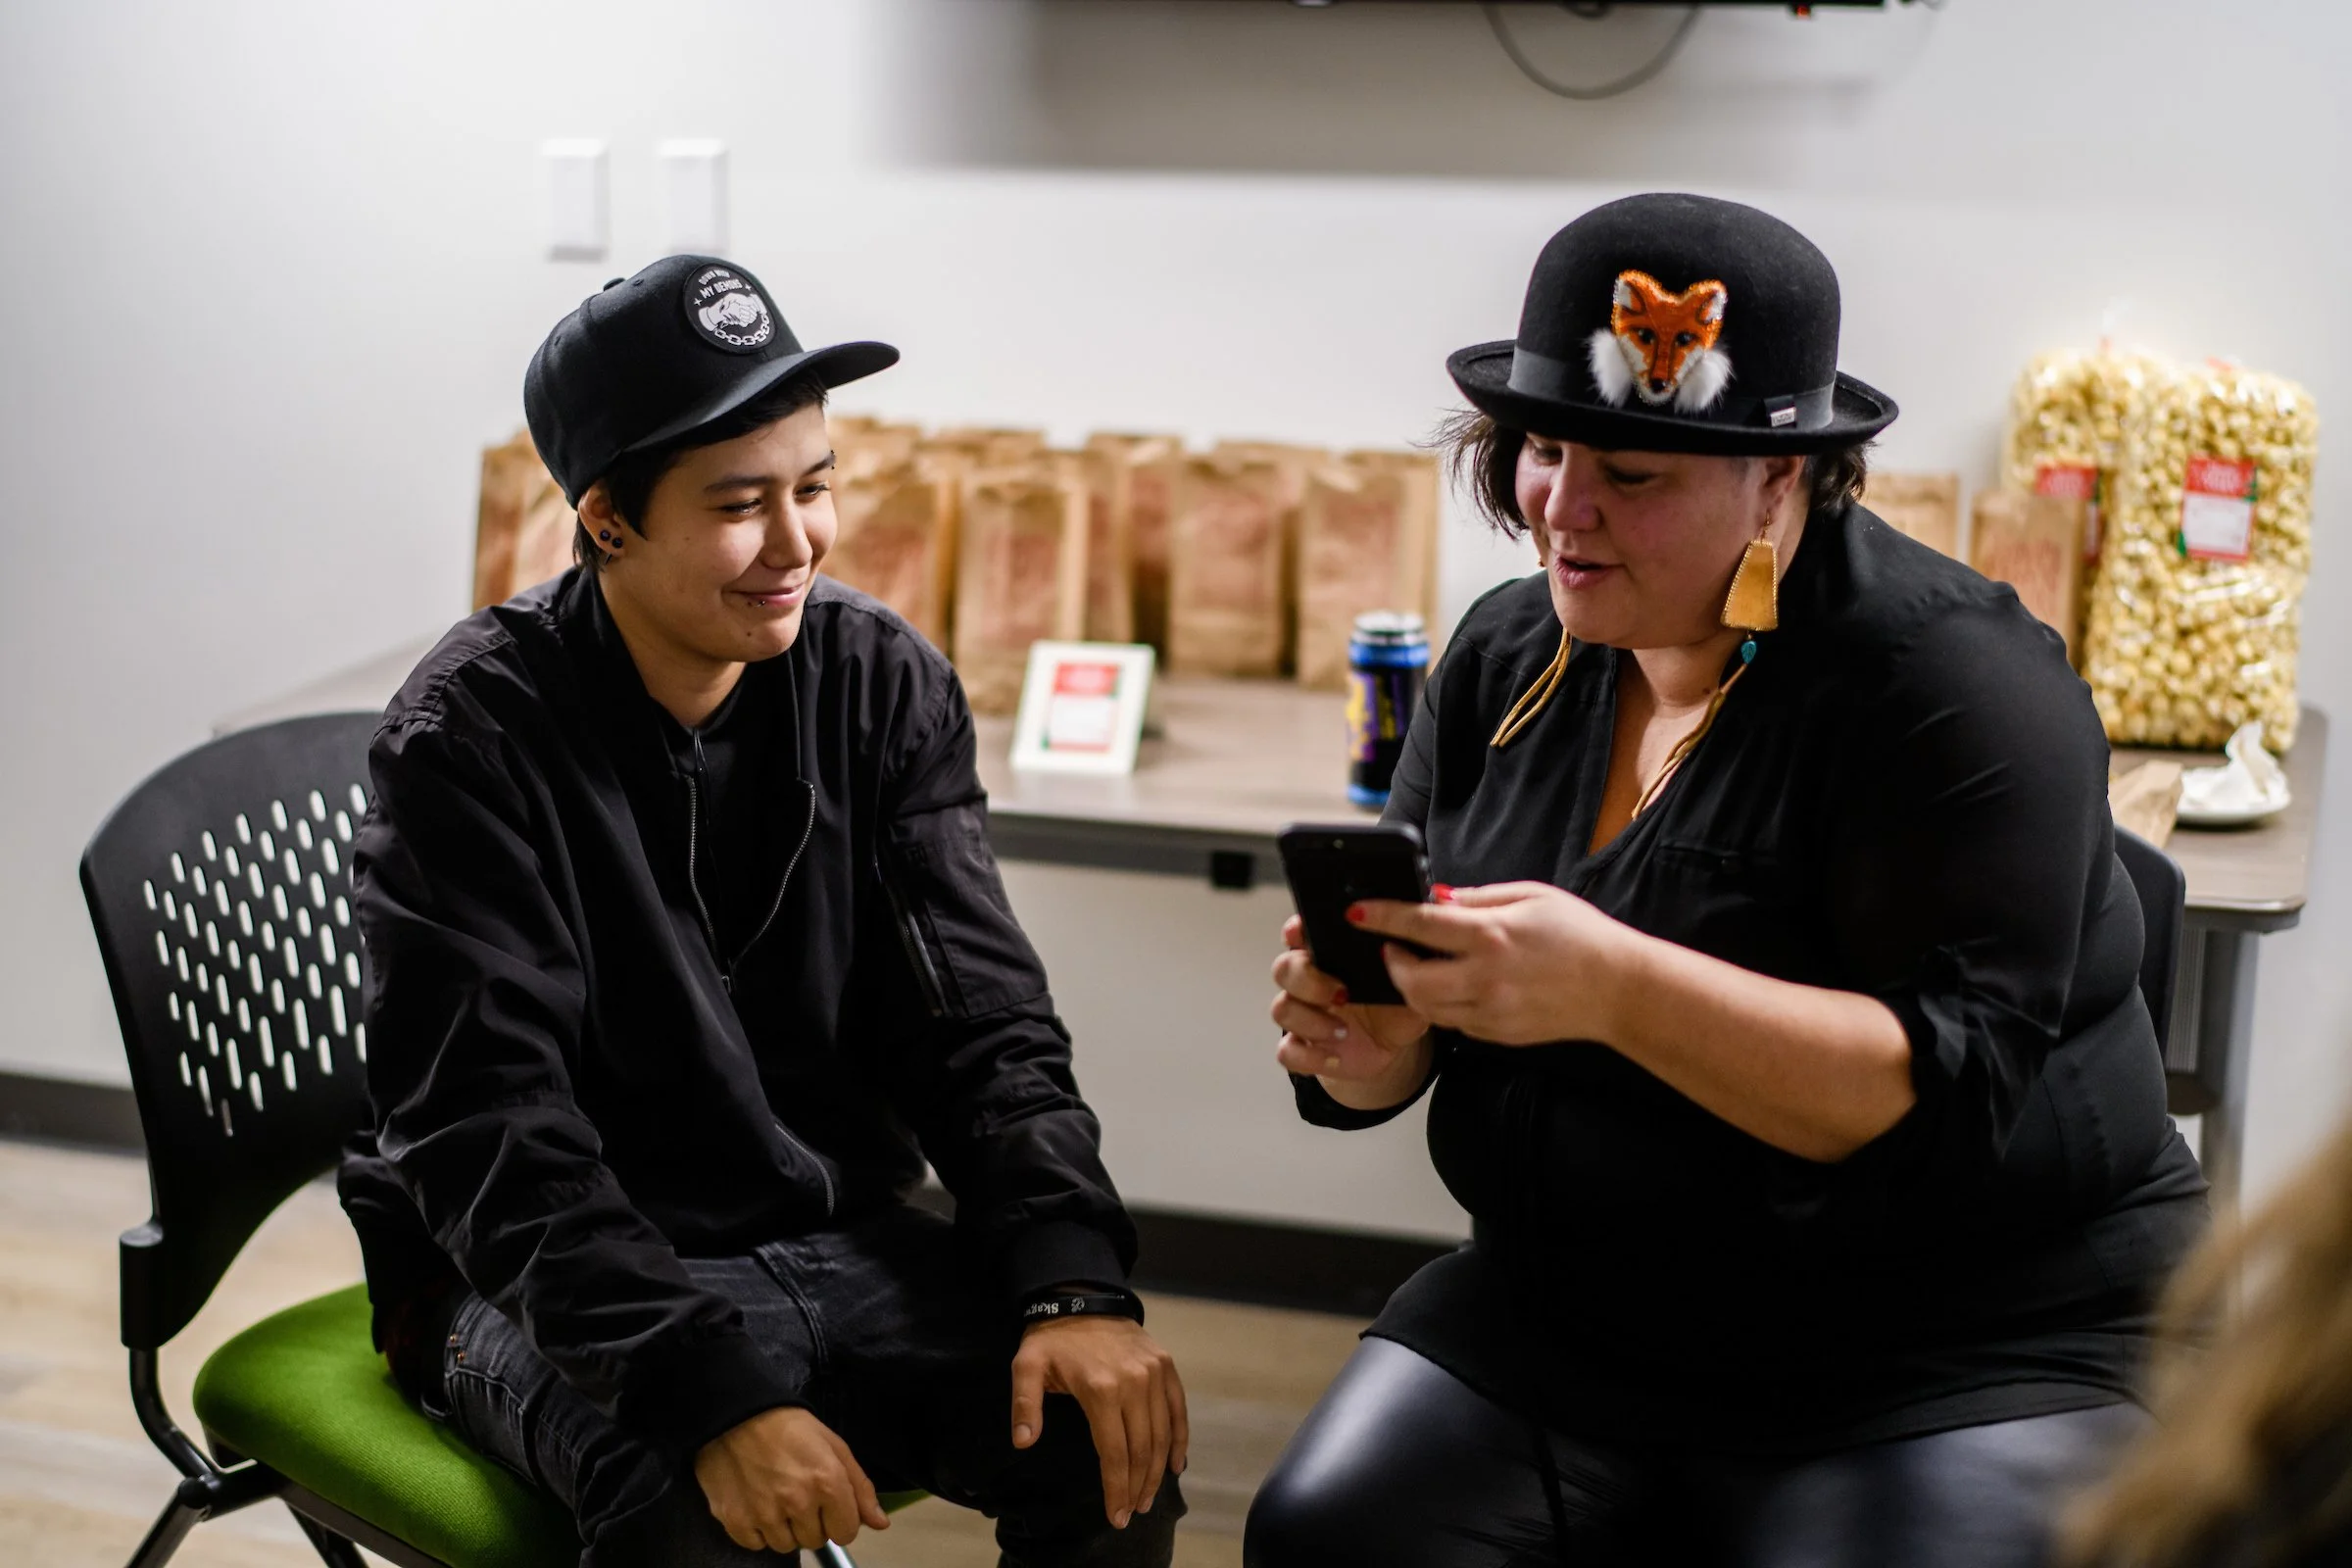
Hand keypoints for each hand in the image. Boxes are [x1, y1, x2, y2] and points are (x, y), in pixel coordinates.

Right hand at [695, 1405, 888, 1553]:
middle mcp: (797, 1502)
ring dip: (784, 1529)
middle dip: (811, 1523)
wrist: (737, 1415)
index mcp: (827, 1482)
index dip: (839, 1519)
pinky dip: (757, 1530)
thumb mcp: (835, 1448)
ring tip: (776, 1498)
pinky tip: (757, 1504)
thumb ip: (860, 1488)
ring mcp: (764, 1514)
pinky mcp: (735, 1520)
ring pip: (785, 1546)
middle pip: (815, 1541)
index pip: (846, 1533)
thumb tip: (880, 1523)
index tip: (828, 1505)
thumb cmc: (790, 1428)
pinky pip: (755, 1545)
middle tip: (799, 1495)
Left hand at [1011, 1314, 1188, 1528]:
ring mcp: (1154, 1374)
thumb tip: (1023, 1442)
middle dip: (1138, 1488)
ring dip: (1158, 1471)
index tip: (1116, 1516)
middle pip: (1142, 1450)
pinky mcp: (1166, 1366)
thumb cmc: (1052, 1340)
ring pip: (1163, 1434)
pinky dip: (1180, 1440)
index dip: (1117, 1489)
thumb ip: (1024, 1404)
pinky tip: (1176, 1466)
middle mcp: (1134, 1383)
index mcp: (1101, 1389)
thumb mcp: (1027, 1366)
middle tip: (1133, 1512)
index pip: (1115, 1453)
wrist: (1081, 1298)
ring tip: (1148, 1497)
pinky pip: (1178, 1410)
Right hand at [1270, 915, 1433, 1106]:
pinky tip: (1336, 1057)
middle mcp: (1310, 981)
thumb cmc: (1394, 1005)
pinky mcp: (1304, 1047)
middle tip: (1340, 994)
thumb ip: (1407, 964)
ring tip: (1343, 1031)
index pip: (1300, 933)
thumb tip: (1406, 949)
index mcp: (1330, 956)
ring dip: (1311, 1021)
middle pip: (1283, 969)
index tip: (1302, 935)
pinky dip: (1310, 1056)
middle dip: (1307, 980)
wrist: (1391, 1046)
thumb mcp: (1409, 982)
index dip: (1295, 931)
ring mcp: (1303, 1015)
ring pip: (1281, 1009)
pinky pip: (1287, 1052)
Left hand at [1350, 882, 1636, 1045]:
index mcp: (1492, 936)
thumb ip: (1478, 898)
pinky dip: (1442, 1004)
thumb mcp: (1531, 896)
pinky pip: (1453, 1023)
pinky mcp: (1497, 1034)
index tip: (1355, 912)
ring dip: (1411, 987)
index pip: (1419, 924)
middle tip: (1392, 946)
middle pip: (1410, 979)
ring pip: (1426, 1008)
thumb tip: (1436, 899)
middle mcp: (1486, 978)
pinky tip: (1453, 986)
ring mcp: (1491, 1012)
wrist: (1618, 989)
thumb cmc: (1579, 935)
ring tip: (1418, 966)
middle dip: (1391, 962)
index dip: (1381, 916)